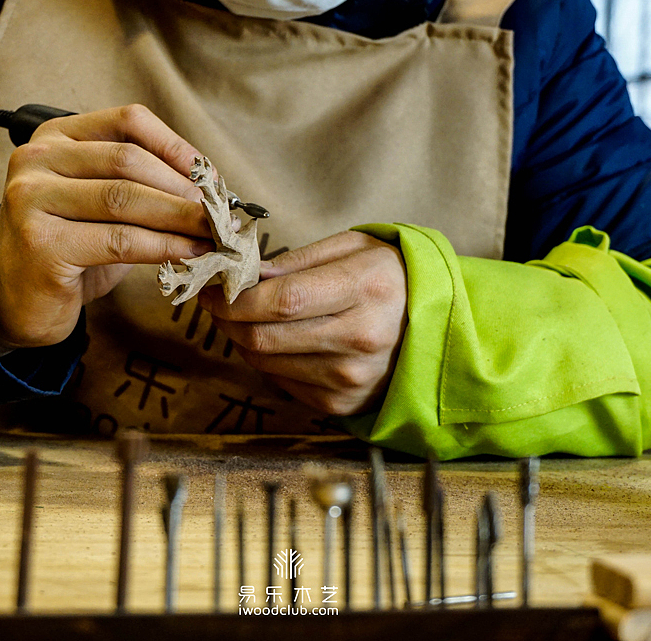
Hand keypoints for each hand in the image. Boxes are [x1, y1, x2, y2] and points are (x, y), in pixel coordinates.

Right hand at [0, 105, 213, 349]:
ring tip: (213, 234)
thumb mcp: (104, 205)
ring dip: (180, 218)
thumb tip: (211, 187)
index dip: (177, 147)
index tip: (211, 178)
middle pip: (129, 161)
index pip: (128, 122)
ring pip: (125, 199)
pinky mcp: (41, 243)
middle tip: (220, 214)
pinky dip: (163, 247)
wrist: (17, 300)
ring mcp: (32, 199)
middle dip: (184, 189)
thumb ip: (143, 185)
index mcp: (56, 136)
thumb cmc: (71, 249)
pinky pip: (119, 240)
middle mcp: (37, 158)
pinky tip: (190, 254)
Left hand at [198, 231, 407, 415]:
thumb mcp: (353, 248)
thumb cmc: (389, 278)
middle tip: (220, 303)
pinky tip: (280, 342)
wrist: (436, 326)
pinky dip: (269, 361)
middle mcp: (361, 338)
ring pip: (265, 363)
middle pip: (265, 337)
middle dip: (228, 319)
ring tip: (249, 319)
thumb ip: (297, 261)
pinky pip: (282, 383)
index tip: (214, 288)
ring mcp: (351, 377)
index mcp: (366, 289)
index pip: (283, 301)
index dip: (236, 297)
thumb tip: (245, 277)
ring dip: (243, 341)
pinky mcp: (342, 403)